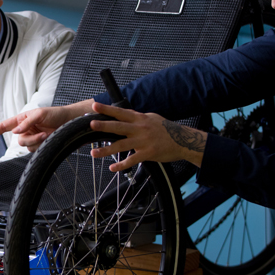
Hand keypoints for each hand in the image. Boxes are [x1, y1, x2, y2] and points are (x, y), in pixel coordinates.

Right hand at [0, 100, 91, 151]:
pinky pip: (35, 150)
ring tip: (48, 134)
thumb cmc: (55, 114)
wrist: (69, 122)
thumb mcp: (40, 114)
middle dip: (31, 138)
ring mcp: (32, 137)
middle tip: (43, 133)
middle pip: (19, 140)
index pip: (4, 126)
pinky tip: (49, 138)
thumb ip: (26, 122)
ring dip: (38, 141)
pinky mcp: (39, 144)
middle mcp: (25, 129)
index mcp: (22, 119)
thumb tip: (15, 131)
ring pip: (27, 146)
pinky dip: (42, 145)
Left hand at [89, 102, 205, 170]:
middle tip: (91, 125)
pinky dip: (122, 165)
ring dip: (106, 150)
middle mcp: (140, 128)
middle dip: (104, 126)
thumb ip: (137, 118)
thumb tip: (125, 115)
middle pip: (119, 126)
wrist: (183, 140)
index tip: (95, 106)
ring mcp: (143, 141)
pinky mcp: (148, 153)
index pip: (120, 112)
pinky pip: (132, 160)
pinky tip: (112, 168)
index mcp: (140, 118)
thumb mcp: (151, 118)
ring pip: (121, 145)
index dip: (107, 109)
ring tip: (94, 153)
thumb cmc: (166, 129)